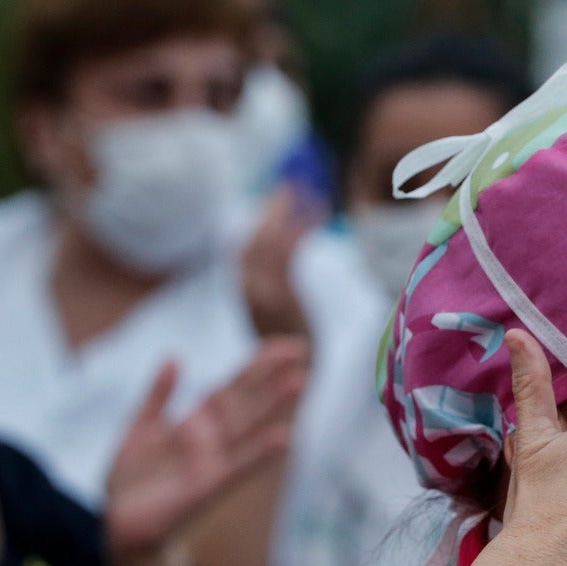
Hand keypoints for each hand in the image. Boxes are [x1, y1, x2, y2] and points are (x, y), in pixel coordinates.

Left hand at [105, 338, 307, 558]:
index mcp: (196, 423)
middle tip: (301, 349)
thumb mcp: (141, 429)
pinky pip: (238, 465)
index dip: (256, 365)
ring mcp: (212, 461)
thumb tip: (175, 357)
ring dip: (274, 404)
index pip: (232, 387)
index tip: (284, 345)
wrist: (120, 525)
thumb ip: (158, 395)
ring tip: (301, 381)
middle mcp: (210, 439)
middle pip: (245, 400)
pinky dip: (261, 452)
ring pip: (246, 425)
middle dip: (271, 375)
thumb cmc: (132, 481)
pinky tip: (286, 437)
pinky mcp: (207, 486)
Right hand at [241, 186, 315, 337]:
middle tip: (292, 183)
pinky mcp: (283, 295)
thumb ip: (276, 288)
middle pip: (256, 237)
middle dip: (273, 209)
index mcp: (246, 290)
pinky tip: (321, 209)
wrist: (296, 381)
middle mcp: (249, 289)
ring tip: (309, 190)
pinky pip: (290, 250)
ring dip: (290, 212)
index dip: (261, 222)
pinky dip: (303, 225)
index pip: (245, 247)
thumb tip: (282, 261)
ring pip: (271, 240)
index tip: (278, 200)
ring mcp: (264, 292)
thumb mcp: (280, 316)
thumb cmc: (294, 352)